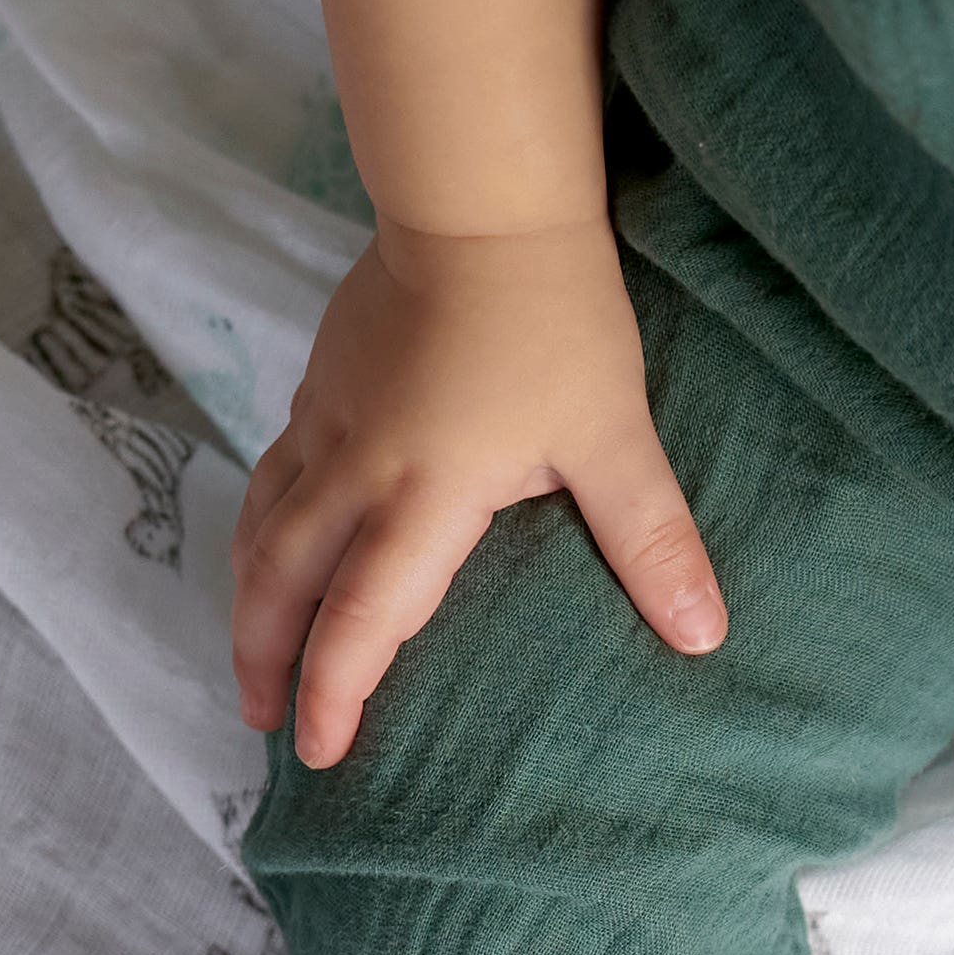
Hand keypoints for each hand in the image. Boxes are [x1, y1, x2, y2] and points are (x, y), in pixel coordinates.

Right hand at [231, 216, 721, 769]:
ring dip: (248, 596)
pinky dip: (261, 527)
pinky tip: (271, 548)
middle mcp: (357, 464)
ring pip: (263, 524)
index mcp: (424, 493)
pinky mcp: (322, 380)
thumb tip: (705, 635)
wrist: (480, 203)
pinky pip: (273, 472)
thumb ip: (652, 541)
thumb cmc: (553, 319)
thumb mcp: (615, 437)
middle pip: (283, 578)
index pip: (365, 617)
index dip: (335, 691)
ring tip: (251, 652)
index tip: (318, 751)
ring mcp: (329, 418)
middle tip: (260, 721)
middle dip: (265, 656)